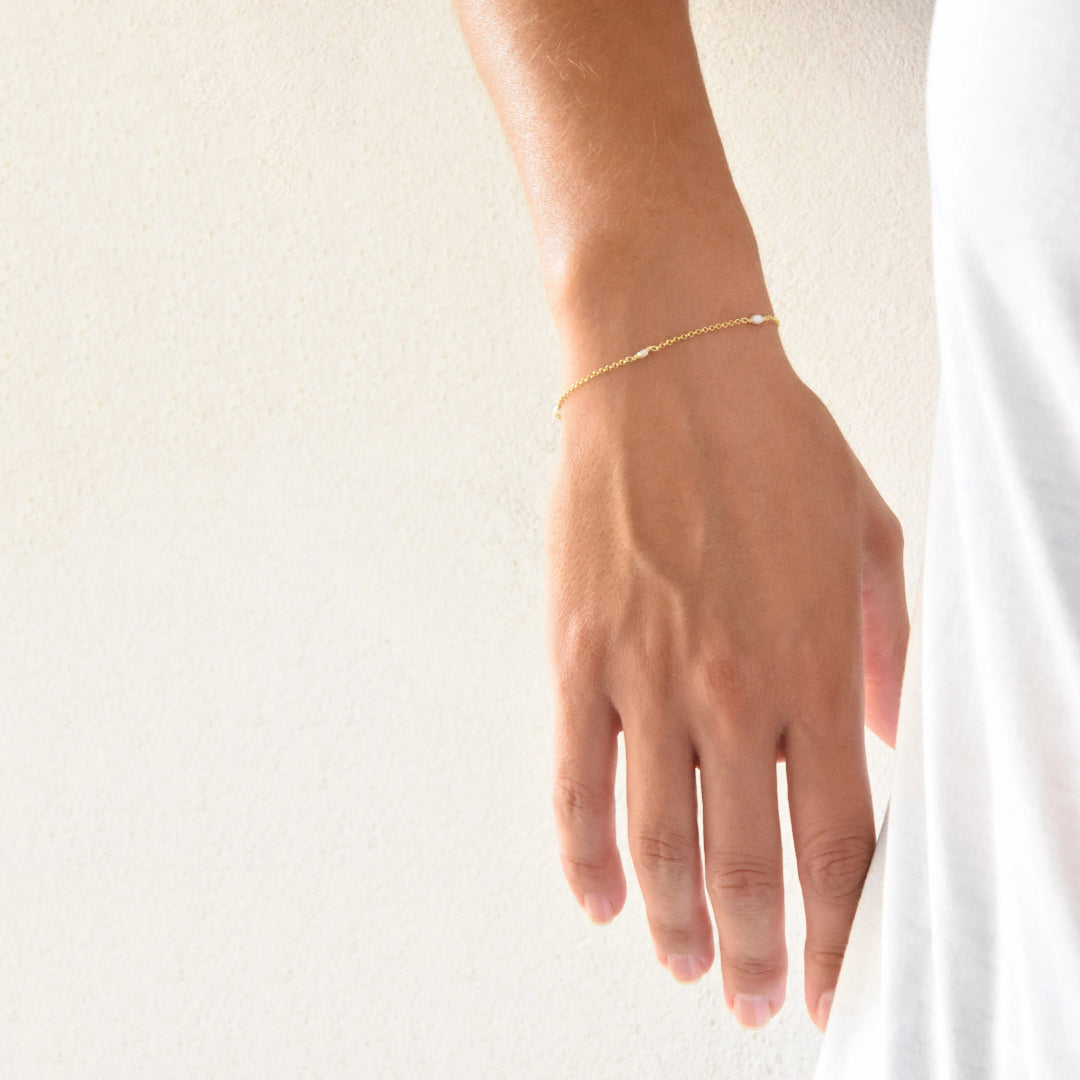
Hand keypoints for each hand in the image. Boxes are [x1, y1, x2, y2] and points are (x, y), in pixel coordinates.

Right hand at [545, 327, 908, 1030]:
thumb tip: (888, 738)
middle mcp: (733, 689)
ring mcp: (645, 675)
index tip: (834, 984)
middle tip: (754, 1004)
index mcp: (817, 664)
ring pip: (658, 840)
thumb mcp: (869, 533)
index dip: (838, 930)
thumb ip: (889, 647)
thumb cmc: (772, 444)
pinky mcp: (577, 654)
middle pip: (745, 864)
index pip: (836, 838)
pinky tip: (601, 900)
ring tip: (688, 967)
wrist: (668, 374)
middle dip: (757, 954)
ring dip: (675, 923)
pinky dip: (585, 855)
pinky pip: (574, 779)